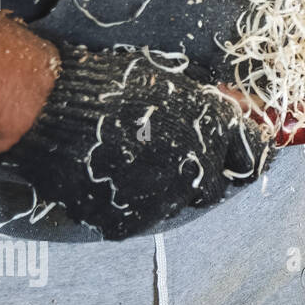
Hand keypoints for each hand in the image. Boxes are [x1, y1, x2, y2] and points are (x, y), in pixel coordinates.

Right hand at [2, 44, 273, 238]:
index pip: (252, 156)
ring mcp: (165, 199)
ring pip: (173, 204)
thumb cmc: (112, 84)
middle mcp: (200, 168)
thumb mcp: (173, 83)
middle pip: (212, 187)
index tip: (228, 155)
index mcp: (216, 129)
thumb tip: (243, 108)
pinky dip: (125, 205)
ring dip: (159, 191)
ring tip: (127, 166)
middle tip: (163, 159)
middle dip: (196, 176)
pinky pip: (136, 218)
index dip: (238, 155)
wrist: (53, 109)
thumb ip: (211, 105)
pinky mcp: (130, 221)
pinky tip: (106, 180)